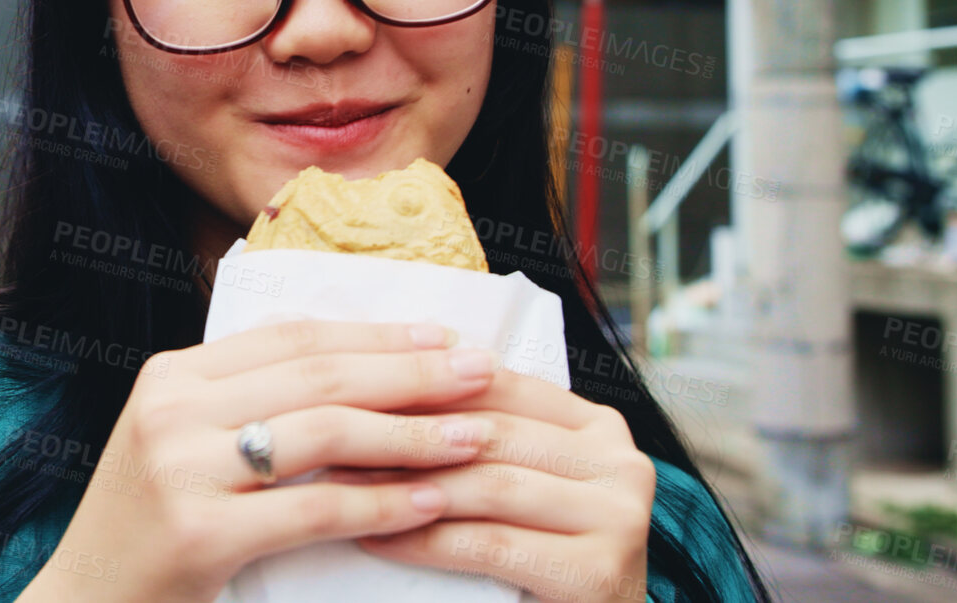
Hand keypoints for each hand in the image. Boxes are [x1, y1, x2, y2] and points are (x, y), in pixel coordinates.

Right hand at [18, 320, 500, 602]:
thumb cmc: (147, 531)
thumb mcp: (181, 445)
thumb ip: (247, 404)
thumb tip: (360, 370)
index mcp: (172, 376)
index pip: (292, 337)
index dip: (374, 334)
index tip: (442, 337)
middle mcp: (172, 410)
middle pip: (318, 376)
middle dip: (411, 373)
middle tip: (482, 373)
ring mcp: (181, 470)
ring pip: (324, 434)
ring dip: (411, 433)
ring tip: (474, 435)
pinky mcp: (199, 535)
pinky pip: (314, 510)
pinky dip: (381, 504)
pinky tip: (431, 501)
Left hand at [328, 368, 657, 602]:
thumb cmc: (541, 557)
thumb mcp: (520, 484)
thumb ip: (484, 438)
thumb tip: (387, 385)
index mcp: (598, 426)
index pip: (499, 386)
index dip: (421, 386)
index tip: (351, 389)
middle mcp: (622, 461)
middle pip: (492, 433)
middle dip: (406, 433)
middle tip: (334, 435)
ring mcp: (621, 516)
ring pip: (490, 485)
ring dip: (407, 486)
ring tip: (344, 486)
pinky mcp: (599, 571)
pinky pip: (492, 544)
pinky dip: (428, 540)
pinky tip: (380, 538)